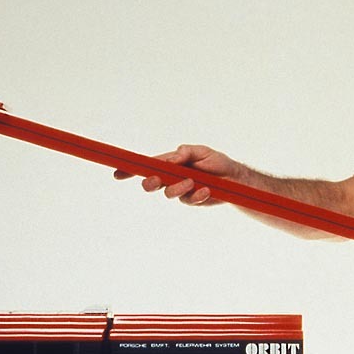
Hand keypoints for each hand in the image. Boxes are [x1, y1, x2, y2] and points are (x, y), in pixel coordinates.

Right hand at [114, 144, 243, 205]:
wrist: (235, 179)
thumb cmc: (217, 162)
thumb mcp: (202, 152)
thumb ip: (185, 153)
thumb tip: (170, 159)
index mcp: (170, 163)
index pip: (148, 165)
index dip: (131, 169)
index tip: (118, 172)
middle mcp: (172, 177)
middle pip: (151, 183)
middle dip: (150, 182)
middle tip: (156, 180)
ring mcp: (181, 190)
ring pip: (169, 193)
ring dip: (179, 187)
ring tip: (193, 181)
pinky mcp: (191, 200)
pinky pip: (188, 200)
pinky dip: (197, 195)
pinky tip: (206, 190)